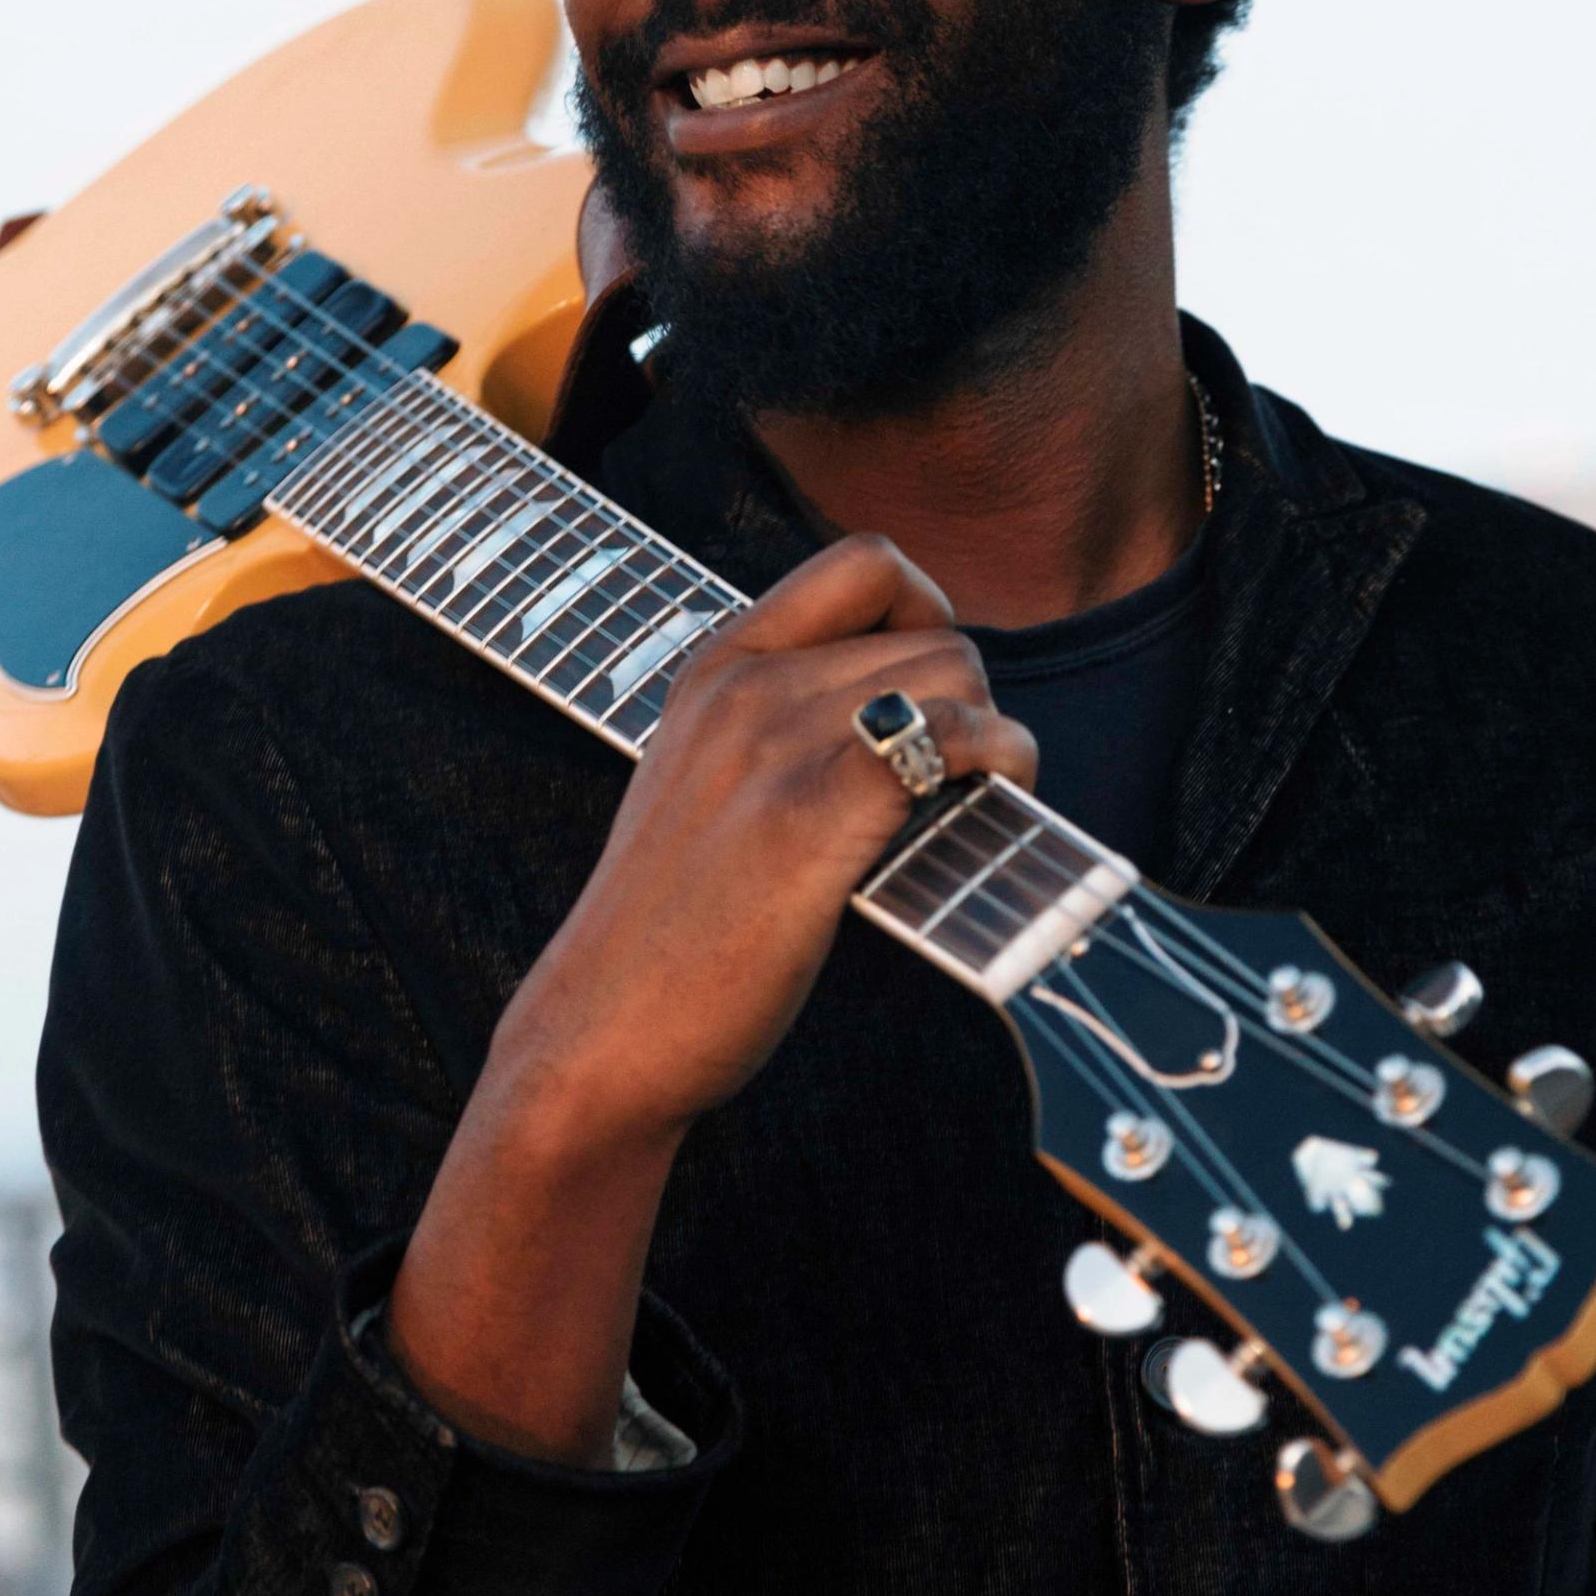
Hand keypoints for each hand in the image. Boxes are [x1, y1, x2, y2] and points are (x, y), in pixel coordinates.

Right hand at [385, 534, 1034, 1461]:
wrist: (599, 1034)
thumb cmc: (667, 934)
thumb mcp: (701, 784)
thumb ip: (777, 729)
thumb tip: (905, 720)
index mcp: (715, 667)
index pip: (863, 562)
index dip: (930, 610)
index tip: (934, 689)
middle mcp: (745, 686)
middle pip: (934, 634)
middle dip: (972, 703)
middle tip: (956, 784)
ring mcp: (774, 745)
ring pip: (957, 678)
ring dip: (993, 738)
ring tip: (970, 806)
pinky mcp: (810, 816)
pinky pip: (949, 739)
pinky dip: (997, 763)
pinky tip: (985, 810)